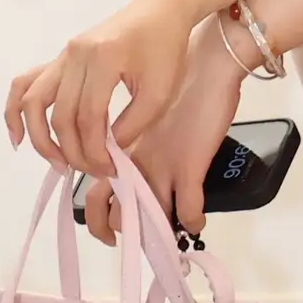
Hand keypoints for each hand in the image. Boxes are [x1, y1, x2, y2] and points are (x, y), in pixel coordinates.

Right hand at [4, 0, 195, 178]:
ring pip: (34, 101)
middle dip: (74, 152)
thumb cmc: (166, 47)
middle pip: (61, 115)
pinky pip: (27, 83)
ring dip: (40, 138)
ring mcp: (64, 54)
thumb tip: (106, 152)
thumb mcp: (161, 90)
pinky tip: (19, 137)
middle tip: (93, 172)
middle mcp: (75, 54)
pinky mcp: (60, 58)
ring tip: (57, 164)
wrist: (160, 9)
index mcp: (103, 58)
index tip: (110, 170)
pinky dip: (16, 111)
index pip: (88, 118)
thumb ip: (133, 125)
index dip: (95, 151)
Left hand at [81, 19, 245, 244]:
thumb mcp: (151, 118)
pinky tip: (197, 221)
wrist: (208, 64)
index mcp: (124, 149)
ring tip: (167, 238)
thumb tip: (137, 169)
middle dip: (115, 231)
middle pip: (113, 210)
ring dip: (157, 233)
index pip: (95, 193)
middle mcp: (137, 161)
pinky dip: (192, 219)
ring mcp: (163, 166)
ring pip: (150, 216)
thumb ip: (140, 145)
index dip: (96, 218)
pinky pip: (189, 208)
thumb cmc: (180, 84)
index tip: (107, 230)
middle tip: (128, 238)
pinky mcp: (190, 166)